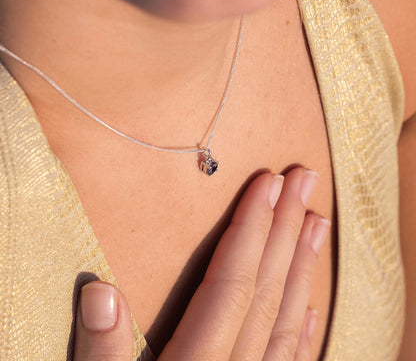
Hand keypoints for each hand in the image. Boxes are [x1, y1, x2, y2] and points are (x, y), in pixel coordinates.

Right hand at [74, 167, 329, 360]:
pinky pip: (295, 357)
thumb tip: (102, 291)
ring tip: (316, 219)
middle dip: (284, 227)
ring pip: (289, 316)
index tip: (267, 183)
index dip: (250, 228)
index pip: (232, 281)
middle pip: (266, 288)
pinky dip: (306, 318)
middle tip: (303, 180)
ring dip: (303, 263)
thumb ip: (100, 358)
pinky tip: (313, 293)